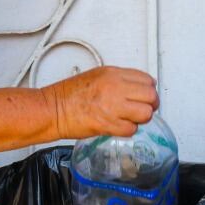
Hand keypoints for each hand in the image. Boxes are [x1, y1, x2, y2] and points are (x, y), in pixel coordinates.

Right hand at [43, 66, 158, 138]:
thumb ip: (119, 80)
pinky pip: (131, 129)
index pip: (147, 80)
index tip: (144, 96)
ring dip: (140, 118)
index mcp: (113, 74)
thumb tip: (137, 87)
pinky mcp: (108, 124)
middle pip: (151, 96)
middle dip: (149, 104)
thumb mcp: (97, 76)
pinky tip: (118, 126)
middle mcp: (115, 88)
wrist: (53, 109)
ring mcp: (113, 106)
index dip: (149, 90)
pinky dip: (127, 130)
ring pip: (146, 113)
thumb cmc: (69, 94)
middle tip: (142, 109)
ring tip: (130, 118)